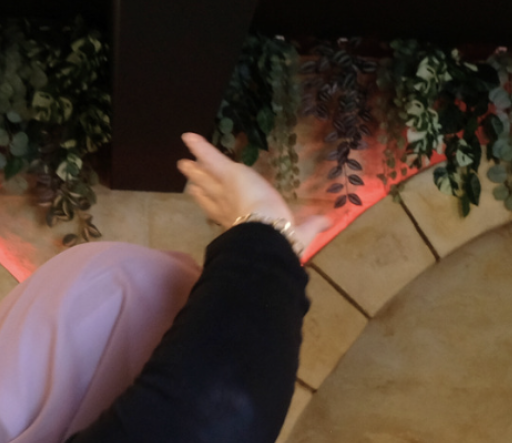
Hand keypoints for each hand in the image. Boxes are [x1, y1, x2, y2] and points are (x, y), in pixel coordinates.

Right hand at [176, 133, 329, 251]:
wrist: (267, 235)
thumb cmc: (282, 237)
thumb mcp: (302, 230)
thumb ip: (312, 224)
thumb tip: (328, 222)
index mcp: (242, 222)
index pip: (223, 212)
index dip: (213, 205)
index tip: (202, 196)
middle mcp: (230, 207)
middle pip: (210, 193)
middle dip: (200, 185)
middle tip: (188, 175)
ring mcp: (226, 190)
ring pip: (207, 176)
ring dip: (197, 168)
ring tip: (183, 162)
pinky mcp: (228, 174)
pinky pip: (212, 157)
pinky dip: (200, 146)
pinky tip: (188, 135)